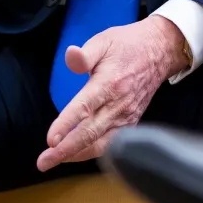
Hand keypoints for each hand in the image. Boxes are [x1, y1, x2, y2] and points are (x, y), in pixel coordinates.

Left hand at [37, 16, 191, 170]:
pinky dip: (92, 152)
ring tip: (54, 161)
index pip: (85, 108)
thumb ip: (85, 54)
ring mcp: (126, 117)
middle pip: (90, 133)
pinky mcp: (131, 123)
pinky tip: (75, 154)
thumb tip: (70, 56)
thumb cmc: (127, 46)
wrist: (159, 52)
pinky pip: (111, 144)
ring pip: (101, 144)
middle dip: (65, 150)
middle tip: (43, 162)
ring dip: (77, 155)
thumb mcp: (104, 41)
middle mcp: (119, 104)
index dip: (66, 125)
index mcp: (109, 83)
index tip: (50, 140)